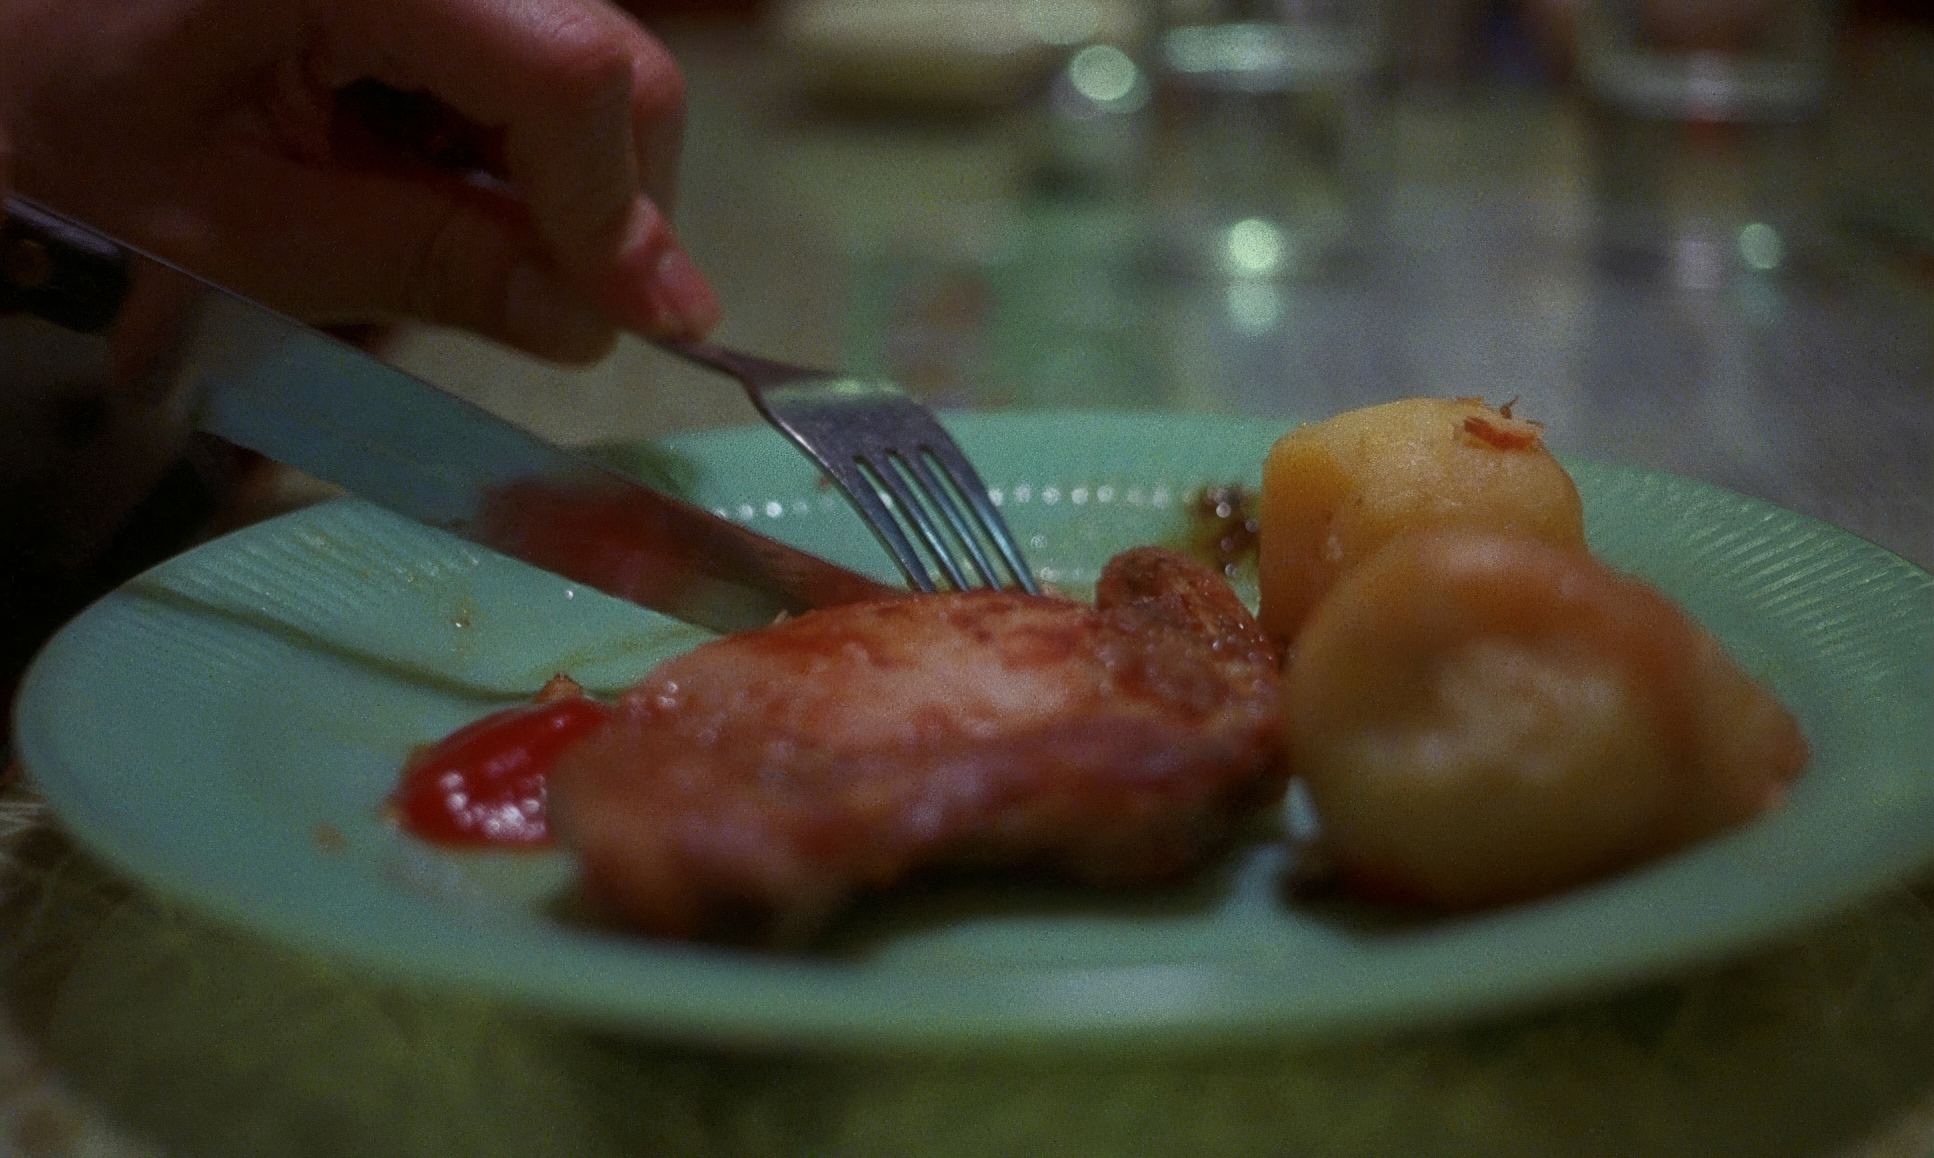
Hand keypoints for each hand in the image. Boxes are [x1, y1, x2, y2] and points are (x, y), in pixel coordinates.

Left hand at [0, 0, 719, 360]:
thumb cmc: (59, 149)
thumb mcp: (246, 237)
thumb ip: (438, 265)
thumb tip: (606, 323)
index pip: (568, 68)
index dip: (620, 211)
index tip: (646, 328)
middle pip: (605, 53)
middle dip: (607, 200)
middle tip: (548, 303)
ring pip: (582, 56)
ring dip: (556, 179)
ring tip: (440, 231)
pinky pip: (522, 50)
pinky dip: (505, 142)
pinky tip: (419, 176)